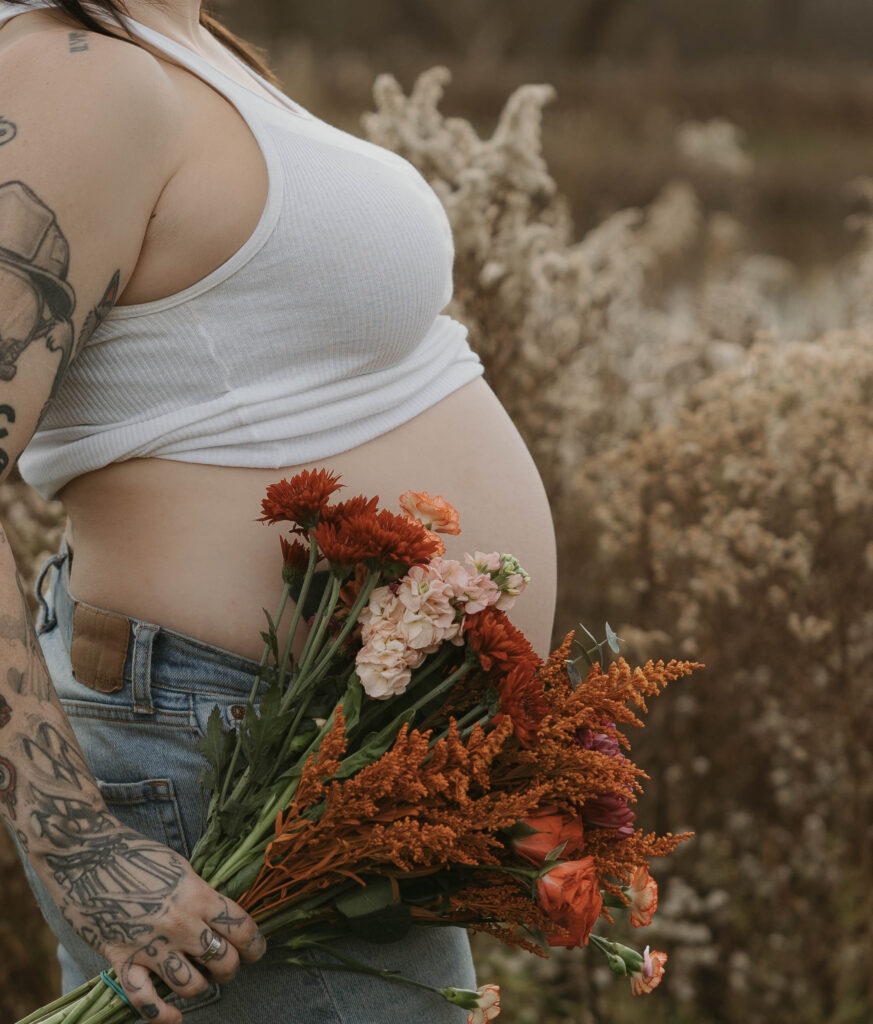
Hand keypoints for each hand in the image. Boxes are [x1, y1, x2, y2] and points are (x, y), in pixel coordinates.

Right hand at [40, 818, 265, 1023]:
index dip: (255, 944)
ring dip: (200, 988)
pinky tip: (174, 1017)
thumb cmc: (134, 852)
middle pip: (222, 961)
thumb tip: (217, 915)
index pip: (241, 927)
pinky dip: (162, 1015)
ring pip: (191, 985)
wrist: (85, 853)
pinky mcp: (122, 959)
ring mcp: (152, 945)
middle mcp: (181, 924)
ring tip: (200, 982)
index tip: (257, 951)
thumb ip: (199, 893)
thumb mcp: (179, 867)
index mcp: (198, 895)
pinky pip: (146, 1000)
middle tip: (225, 967)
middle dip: (229, 968)